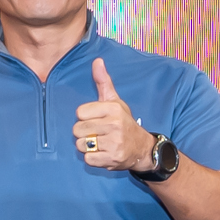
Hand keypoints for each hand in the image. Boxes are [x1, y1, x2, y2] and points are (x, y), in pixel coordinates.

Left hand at [73, 58, 154, 172]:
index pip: (80, 112)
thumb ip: (103, 82)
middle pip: (77, 129)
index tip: (96, 119)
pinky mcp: (112, 159)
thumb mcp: (115, 101)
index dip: (85, 117)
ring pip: (81, 144)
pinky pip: (88, 159)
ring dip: (87, 146)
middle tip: (97, 133)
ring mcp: (114, 142)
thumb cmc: (123, 122)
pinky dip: (92, 158)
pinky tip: (103, 153)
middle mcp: (115, 124)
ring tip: (100, 143)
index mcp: (113, 108)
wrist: (142, 148)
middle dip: (84, 133)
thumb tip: (97, 61)